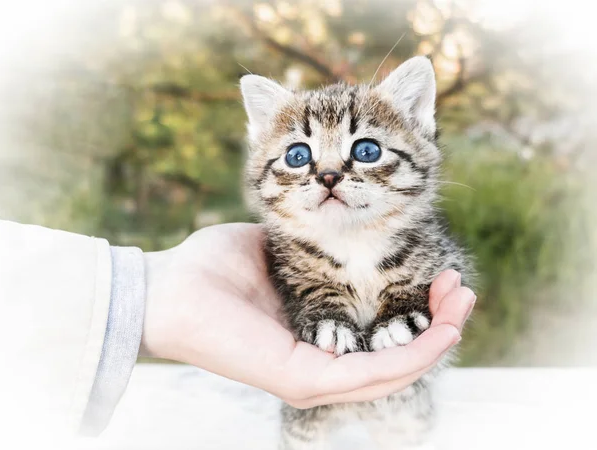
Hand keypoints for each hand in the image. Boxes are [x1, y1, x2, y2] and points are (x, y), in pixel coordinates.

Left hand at [140, 223, 475, 407]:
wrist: (168, 287)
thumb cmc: (215, 265)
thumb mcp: (283, 246)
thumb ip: (317, 243)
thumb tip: (346, 210)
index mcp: (319, 328)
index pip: (382, 328)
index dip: (418, 303)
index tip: (441, 268)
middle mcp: (323, 358)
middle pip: (397, 351)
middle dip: (437, 319)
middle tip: (460, 285)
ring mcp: (316, 376)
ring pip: (396, 368)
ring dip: (437, 336)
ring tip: (461, 301)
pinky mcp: (306, 380)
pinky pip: (373, 374)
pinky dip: (413, 354)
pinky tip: (441, 328)